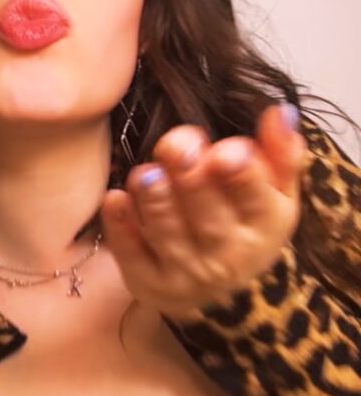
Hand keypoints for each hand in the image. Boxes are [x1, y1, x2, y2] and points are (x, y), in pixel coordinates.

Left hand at [101, 103, 306, 317]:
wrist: (217, 284)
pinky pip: (134, 257)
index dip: (242, 176)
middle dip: (192, 181)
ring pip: (169, 236)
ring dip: (155, 202)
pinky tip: (115, 198)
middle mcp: (230, 256)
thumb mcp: (274, 188)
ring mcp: (189, 274)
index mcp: (265, 225)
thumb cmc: (244, 218)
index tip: (225, 151)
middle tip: (175, 146)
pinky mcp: (150, 283)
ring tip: (145, 173)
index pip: (256, 199)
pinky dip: (122, 229)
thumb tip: (281, 112)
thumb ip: (279, 150)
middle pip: (210, 220)